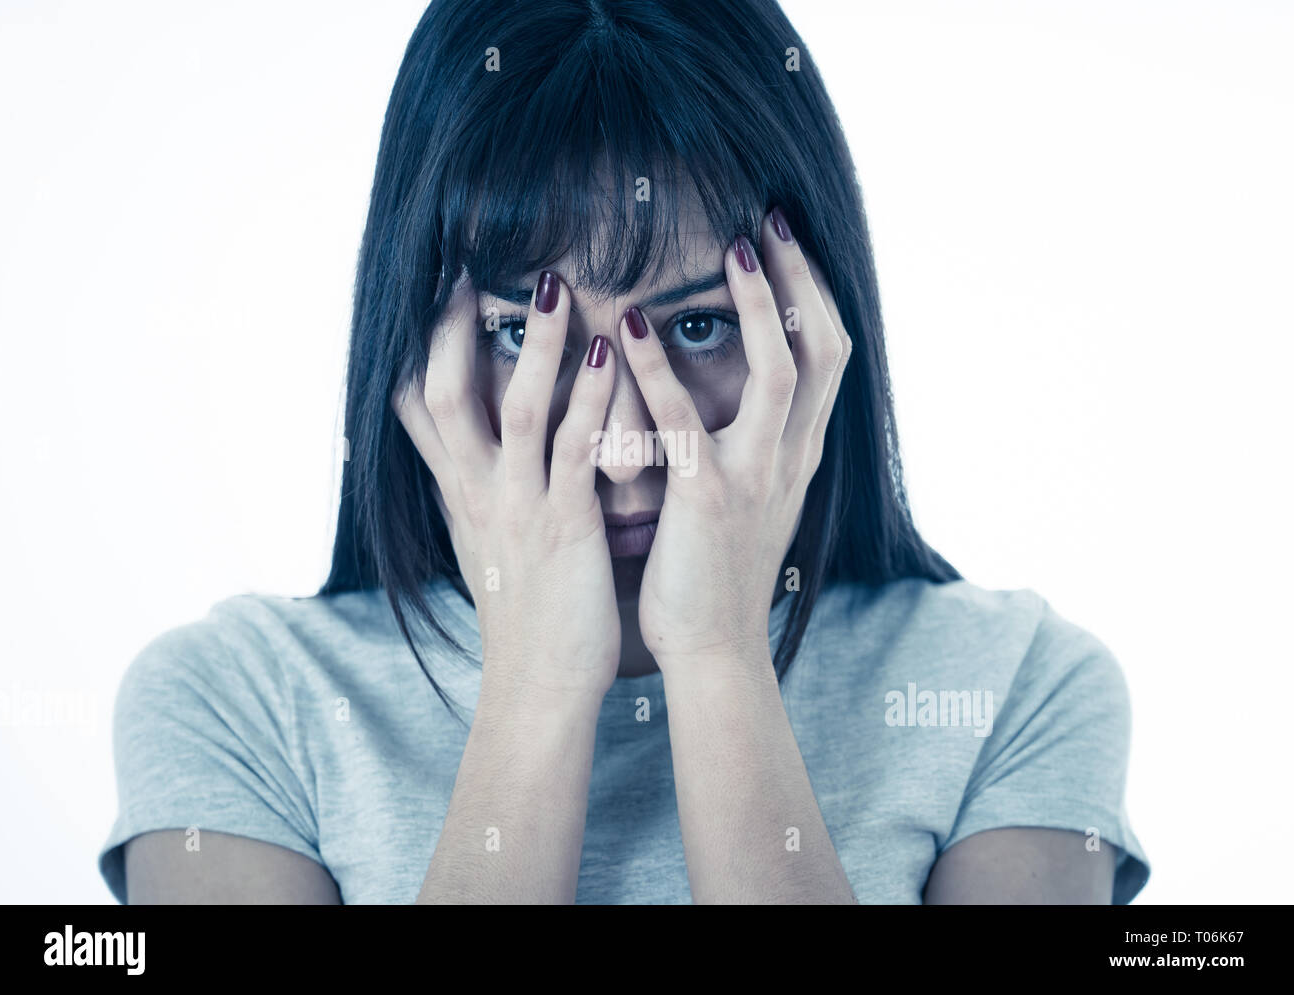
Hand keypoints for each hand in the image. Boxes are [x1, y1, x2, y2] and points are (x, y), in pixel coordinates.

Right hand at [394, 270, 620, 703]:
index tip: (429, 294)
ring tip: (554, 285)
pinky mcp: (564, 529)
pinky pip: (574, 452)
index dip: (418, 347)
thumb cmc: (525, 616)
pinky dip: (588, 400)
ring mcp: (518, 509)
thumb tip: (475, 458)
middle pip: (444, 393)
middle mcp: (477, 495)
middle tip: (475, 264)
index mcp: (460, 496)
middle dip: (456, 326)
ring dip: (534, 345)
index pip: (415, 410)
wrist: (538, 688)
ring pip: (515, 410)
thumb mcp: (488, 547)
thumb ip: (482, 494)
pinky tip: (610, 354)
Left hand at [619, 208, 851, 669]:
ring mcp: (757, 478)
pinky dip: (658, 372)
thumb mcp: (749, 499)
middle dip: (803, 279)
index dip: (813, 294)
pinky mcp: (709, 502)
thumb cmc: (717, 572)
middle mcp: (792, 458)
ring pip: (780, 372)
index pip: (828, 357)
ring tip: (730, 247)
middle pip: (824, 348)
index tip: (786, 241)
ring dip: (759, 303)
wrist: (714, 650)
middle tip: (770, 219)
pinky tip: (628, 329)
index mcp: (799, 455)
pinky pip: (688, 424)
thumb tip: (730, 391)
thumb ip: (748, 443)